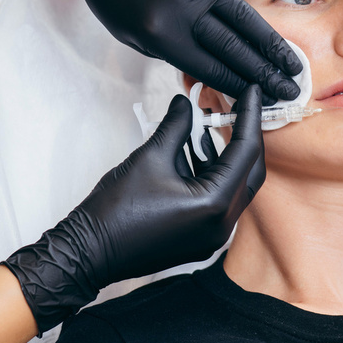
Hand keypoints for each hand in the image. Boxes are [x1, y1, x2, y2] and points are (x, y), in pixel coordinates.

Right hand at [1, 84, 264, 334]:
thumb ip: (176, 126)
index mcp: (215, 204)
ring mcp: (212, 237)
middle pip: (249, 171)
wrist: (91, 251)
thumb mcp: (150, 157)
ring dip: (225, 156)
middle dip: (244, 136)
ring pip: (235, 186)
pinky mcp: (200, 240)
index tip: (252, 90)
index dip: (250, 115)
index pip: (246, 151)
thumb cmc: (116, 210)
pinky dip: (212, 175)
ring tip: (210, 124)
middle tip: (238, 106)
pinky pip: (219, 202)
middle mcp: (222, 225)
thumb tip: (185, 103)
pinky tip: (196, 152)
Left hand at [58, 0, 301, 104]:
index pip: (211, 65)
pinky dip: (227, 1)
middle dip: (265, 69)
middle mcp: (182, 1)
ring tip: (290, 60)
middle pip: (235, 42)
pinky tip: (223, 8)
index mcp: (161, 31)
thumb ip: (179, 53)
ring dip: (269, 41)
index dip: (240, 83)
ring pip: (242, 11)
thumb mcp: (138, 38)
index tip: (263, 96)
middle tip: (290, 86)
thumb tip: (222, 71)